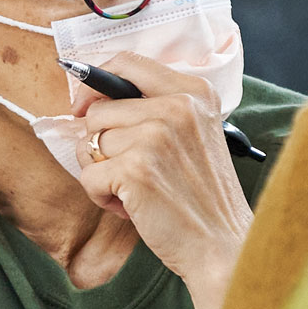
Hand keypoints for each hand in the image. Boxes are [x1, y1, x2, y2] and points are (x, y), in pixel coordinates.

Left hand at [68, 50, 251, 306]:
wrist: (222, 246)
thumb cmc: (203, 196)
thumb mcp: (194, 134)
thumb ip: (156, 108)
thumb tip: (89, 100)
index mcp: (194, 91)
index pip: (126, 63)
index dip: (94, 83)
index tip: (85, 106)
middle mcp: (177, 107)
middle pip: (98, 110)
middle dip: (101, 144)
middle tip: (130, 170)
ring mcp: (155, 136)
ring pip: (89, 143)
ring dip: (102, 172)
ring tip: (136, 190)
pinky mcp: (135, 169)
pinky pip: (88, 176)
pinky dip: (102, 198)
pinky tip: (132, 206)